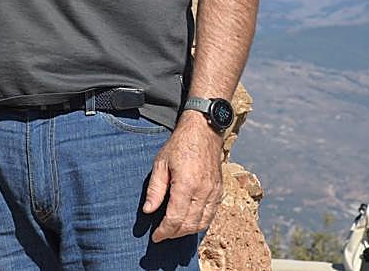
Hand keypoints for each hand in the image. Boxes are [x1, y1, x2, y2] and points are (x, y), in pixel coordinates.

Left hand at [143, 114, 224, 240]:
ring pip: (202, 223)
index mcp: (186, 185)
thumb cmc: (179, 145)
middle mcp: (203, 192)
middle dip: (174, 234)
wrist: (203, 132)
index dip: (165, 231)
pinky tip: (189, 223)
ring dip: (187, 231)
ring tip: (173, 231)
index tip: (155, 237)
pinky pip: (211, 215)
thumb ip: (155, 189)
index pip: (175, 218)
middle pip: (189, 224)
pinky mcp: (219, 191)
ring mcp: (214, 192)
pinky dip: (200, 223)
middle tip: (162, 235)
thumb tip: (148, 210)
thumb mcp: (160, 164)